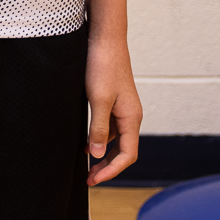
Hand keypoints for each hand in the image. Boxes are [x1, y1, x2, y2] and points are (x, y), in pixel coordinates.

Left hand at [85, 33, 141, 184]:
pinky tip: (87, 143)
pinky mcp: (114, 100)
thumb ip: (99, 129)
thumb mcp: (98, 100)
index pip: (127, 155)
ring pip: (117, 139)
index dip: (112, 170)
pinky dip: (100, 138)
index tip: (95, 180)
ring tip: (87, 166)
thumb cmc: (102, 67)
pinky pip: (110, 126)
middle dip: (108, 166)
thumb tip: (99, 155)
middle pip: (123, 150)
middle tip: (89, 179)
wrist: (104, 39)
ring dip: (103, 154)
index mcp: (132, 118)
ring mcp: (123, 108)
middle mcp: (131, 115)